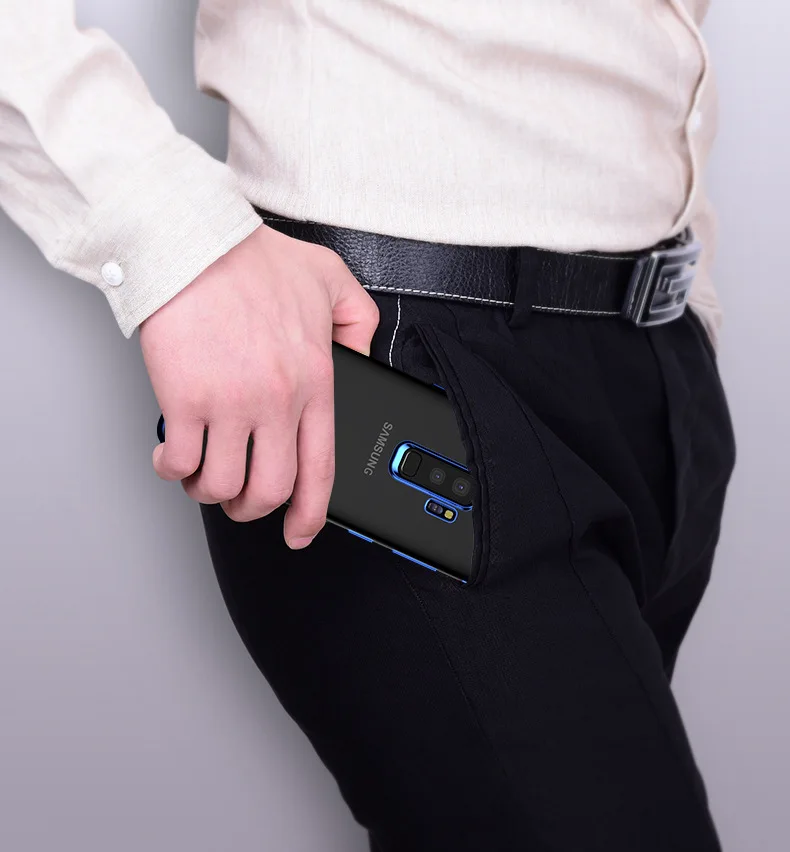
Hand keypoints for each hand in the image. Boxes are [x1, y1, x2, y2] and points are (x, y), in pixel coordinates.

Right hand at [139, 223, 378, 546]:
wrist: (193, 242)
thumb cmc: (253, 260)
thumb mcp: (331, 281)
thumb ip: (359, 322)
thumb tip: (363, 360)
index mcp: (316, 380)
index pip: (321, 468)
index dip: (312, 514)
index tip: (300, 532)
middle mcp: (277, 400)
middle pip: (270, 490)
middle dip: (254, 509)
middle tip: (242, 501)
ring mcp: (230, 404)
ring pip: (222, 487)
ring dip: (210, 492)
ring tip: (203, 476)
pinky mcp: (185, 400)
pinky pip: (179, 463)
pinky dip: (173, 471)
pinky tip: (172, 457)